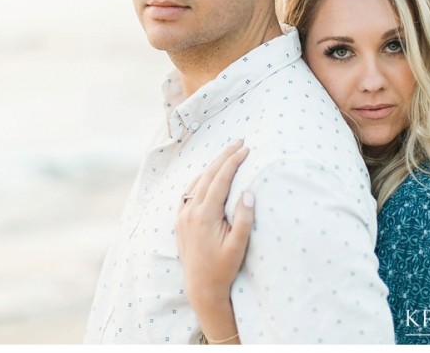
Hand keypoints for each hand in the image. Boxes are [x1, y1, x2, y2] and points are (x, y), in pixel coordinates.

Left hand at [176, 139, 254, 311]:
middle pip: (208, 175)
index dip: (233, 161)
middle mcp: (190, 211)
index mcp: (205, 214)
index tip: (246, 148)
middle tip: (239, 141)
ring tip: (227, 154)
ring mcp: (183, 215)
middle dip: (224, 156)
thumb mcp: (238, 246)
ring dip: (213, 166)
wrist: (201, 287)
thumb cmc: (223, 268)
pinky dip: (200, 180)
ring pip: (197, 181)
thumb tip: (249, 192)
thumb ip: (244, 218)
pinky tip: (207, 176)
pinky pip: (189, 192)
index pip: (220, 179)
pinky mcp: (180, 220)